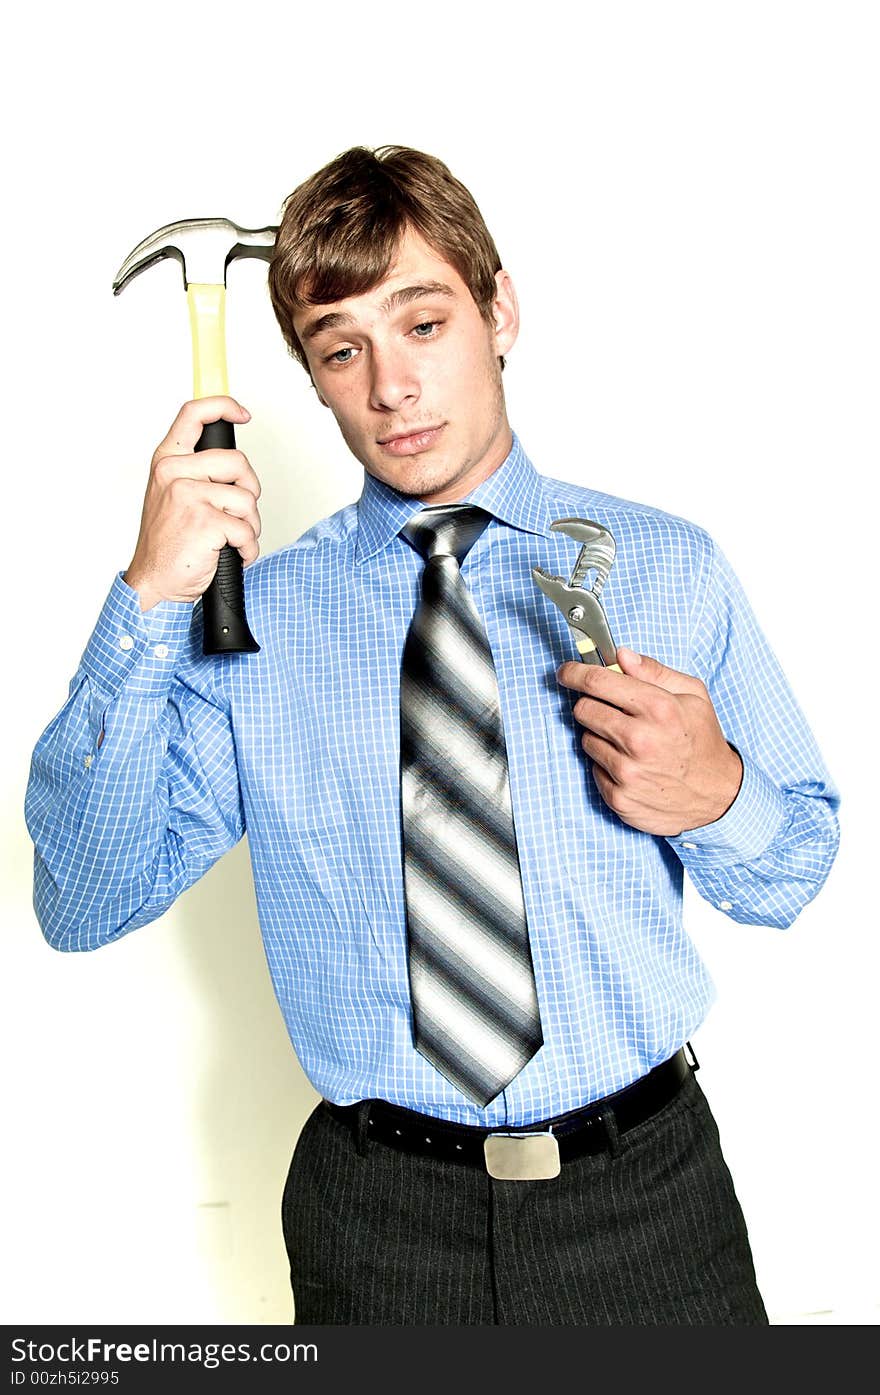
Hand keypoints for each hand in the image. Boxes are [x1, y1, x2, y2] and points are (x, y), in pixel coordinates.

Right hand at [123, 397, 261, 610]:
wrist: (155, 583)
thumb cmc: (168, 543)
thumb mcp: (171, 495)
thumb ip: (195, 471)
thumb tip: (233, 461)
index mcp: (166, 461)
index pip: (194, 414)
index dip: (223, 406)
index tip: (243, 413)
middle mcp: (174, 473)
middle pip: (238, 462)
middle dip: (249, 490)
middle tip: (239, 513)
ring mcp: (188, 496)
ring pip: (247, 499)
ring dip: (249, 526)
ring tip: (230, 540)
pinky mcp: (205, 522)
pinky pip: (246, 530)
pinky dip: (247, 549)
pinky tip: (232, 554)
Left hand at [556, 646, 742, 835]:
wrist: (717, 795)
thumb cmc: (702, 741)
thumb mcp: (693, 695)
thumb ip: (654, 671)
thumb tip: (621, 655)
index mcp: (658, 708)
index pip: (597, 681)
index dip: (574, 673)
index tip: (566, 672)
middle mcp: (639, 740)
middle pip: (584, 709)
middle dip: (592, 704)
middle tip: (611, 710)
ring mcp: (627, 772)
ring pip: (586, 739)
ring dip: (600, 736)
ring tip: (629, 742)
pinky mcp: (619, 798)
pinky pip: (593, 769)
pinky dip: (606, 764)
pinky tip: (632, 765)